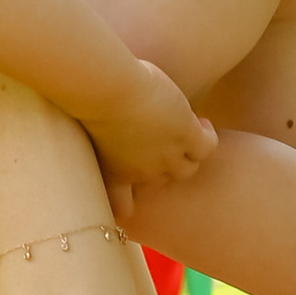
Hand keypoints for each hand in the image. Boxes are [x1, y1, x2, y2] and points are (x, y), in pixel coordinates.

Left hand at [88, 60, 216, 198]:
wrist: (105, 89)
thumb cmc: (88, 97)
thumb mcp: (88, 124)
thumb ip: (96, 135)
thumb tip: (97, 126)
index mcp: (114, 173)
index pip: (123, 206)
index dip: (130, 198)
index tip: (131, 185)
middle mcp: (142, 172)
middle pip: (163, 181)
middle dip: (164, 165)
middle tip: (164, 142)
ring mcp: (166, 156)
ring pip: (188, 168)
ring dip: (189, 152)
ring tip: (186, 131)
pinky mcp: (185, 135)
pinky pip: (206, 147)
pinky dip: (207, 134)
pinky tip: (201, 121)